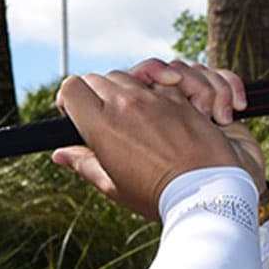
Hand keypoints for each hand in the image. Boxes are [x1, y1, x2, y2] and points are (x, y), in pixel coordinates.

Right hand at [50, 60, 265, 221]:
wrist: (209, 191)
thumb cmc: (158, 195)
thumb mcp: (113, 185)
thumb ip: (83, 163)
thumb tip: (60, 154)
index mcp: (101, 125)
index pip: (72, 87)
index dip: (70, 97)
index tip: (76, 112)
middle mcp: (126, 103)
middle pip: (99, 78)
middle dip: (97, 93)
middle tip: (107, 116)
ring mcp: (156, 96)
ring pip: (131, 74)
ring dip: (130, 87)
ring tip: (137, 111)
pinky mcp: (181, 96)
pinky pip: (164, 77)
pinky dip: (163, 85)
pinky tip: (166, 104)